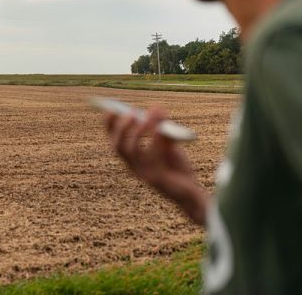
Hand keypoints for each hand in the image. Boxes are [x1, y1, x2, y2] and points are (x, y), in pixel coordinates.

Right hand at [105, 106, 208, 224]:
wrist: (192, 194)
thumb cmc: (178, 169)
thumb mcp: (168, 145)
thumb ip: (161, 128)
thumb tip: (156, 107)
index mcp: (132, 160)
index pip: (114, 142)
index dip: (109, 126)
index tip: (110, 108)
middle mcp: (134, 168)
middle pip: (118, 146)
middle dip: (121, 127)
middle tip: (131, 113)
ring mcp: (144, 174)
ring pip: (130, 150)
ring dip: (136, 131)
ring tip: (146, 118)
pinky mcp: (157, 179)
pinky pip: (152, 156)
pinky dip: (154, 139)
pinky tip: (161, 129)